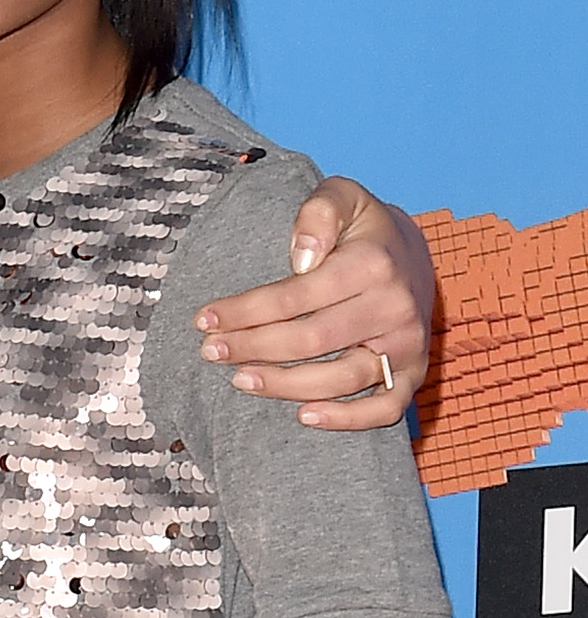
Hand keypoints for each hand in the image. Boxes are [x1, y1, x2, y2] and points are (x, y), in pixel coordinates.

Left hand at [194, 183, 434, 429]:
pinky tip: (302, 416)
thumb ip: (318, 212)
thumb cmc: (362, 229)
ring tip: (239, 380)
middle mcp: (395, 307)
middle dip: (253, 348)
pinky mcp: (412, 374)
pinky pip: (384, 410)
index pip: (297, 296)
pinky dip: (345, 420)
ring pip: (341, 380)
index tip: (204, 320)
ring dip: (285, 386)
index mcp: (374, 264)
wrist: (410, 254)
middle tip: (211, 352)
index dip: (246, 311)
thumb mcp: (342, 197)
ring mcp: (406, 345)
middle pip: (312, 340)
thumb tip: (300, 257)